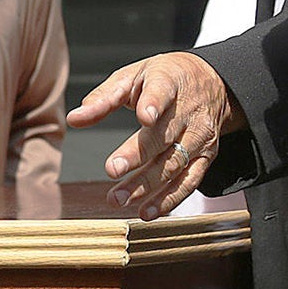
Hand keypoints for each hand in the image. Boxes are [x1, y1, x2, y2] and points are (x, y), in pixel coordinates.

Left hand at [69, 53, 235, 218]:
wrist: (212, 83)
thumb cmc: (164, 79)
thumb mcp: (133, 76)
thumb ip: (103, 98)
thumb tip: (74, 119)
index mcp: (169, 82)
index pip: (162, 91)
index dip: (153, 104)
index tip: (144, 117)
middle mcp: (188, 111)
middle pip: (163, 136)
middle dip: (138, 155)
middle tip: (112, 170)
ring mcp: (199, 136)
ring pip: (174, 163)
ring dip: (147, 185)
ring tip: (120, 199)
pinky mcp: (206, 156)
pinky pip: (189, 181)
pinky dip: (170, 199)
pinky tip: (148, 212)